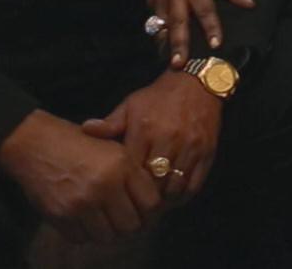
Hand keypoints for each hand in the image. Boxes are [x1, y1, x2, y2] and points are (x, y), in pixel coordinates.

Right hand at [0, 109, 163, 242]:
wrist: (35, 143)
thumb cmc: (79, 144)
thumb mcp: (114, 148)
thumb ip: (134, 174)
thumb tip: (155, 205)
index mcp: (122, 165)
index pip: (151, 204)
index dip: (151, 212)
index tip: (145, 212)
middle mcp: (104, 185)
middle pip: (131, 226)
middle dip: (131, 225)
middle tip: (125, 220)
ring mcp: (81, 203)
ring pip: (108, 237)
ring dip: (108, 232)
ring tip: (105, 220)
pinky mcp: (60, 215)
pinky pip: (82, 238)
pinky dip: (85, 233)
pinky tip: (85, 220)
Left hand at [82, 71, 222, 206]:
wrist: (196, 84)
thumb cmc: (159, 97)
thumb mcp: (131, 105)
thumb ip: (110, 123)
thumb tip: (85, 130)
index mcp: (145, 129)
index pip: (131, 169)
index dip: (125, 187)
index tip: (119, 196)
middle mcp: (168, 139)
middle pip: (153, 182)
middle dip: (144, 198)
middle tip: (135, 208)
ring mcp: (190, 147)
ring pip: (174, 186)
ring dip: (163, 200)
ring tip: (153, 206)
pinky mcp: (206, 152)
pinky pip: (194, 184)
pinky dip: (182, 196)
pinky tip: (173, 198)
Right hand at [148, 0, 252, 66]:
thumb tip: (250, 6)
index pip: (205, 9)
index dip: (211, 28)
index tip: (215, 45)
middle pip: (177, 21)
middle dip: (178, 43)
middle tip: (179, 64)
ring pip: (161, 23)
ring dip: (165, 43)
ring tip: (170, 62)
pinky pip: (154, 20)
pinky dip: (159, 34)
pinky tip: (163, 49)